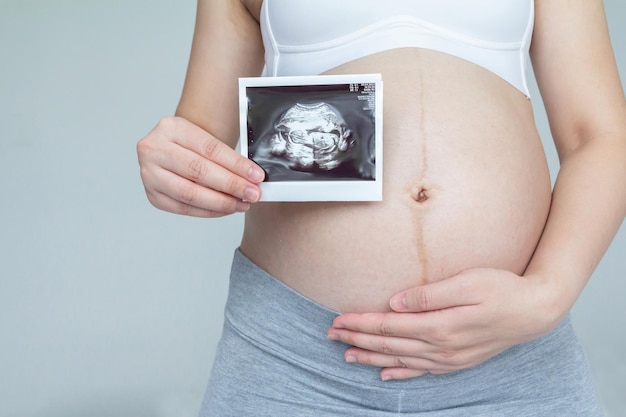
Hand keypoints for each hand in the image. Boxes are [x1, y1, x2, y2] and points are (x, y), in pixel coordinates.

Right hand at [137, 116, 264, 216]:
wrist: (172, 150)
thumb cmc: (193, 145)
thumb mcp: (205, 138)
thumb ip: (226, 156)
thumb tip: (252, 179)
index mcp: (171, 127)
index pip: (209, 149)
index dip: (236, 165)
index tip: (256, 176)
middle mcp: (154, 149)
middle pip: (198, 171)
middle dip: (231, 185)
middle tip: (253, 193)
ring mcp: (149, 174)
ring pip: (190, 193)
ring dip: (221, 202)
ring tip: (242, 204)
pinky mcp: (153, 195)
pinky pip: (184, 208)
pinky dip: (208, 211)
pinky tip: (226, 209)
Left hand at [327, 268, 557, 379]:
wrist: (535, 311)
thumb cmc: (502, 289)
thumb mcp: (466, 283)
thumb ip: (429, 295)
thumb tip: (395, 302)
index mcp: (439, 326)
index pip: (388, 325)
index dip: (360, 323)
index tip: (338, 319)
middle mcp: (440, 347)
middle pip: (388, 344)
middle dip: (357, 339)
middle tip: (331, 334)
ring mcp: (449, 358)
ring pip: (399, 360)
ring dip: (371, 357)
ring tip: (346, 354)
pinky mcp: (457, 361)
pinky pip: (420, 371)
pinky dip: (399, 372)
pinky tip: (385, 374)